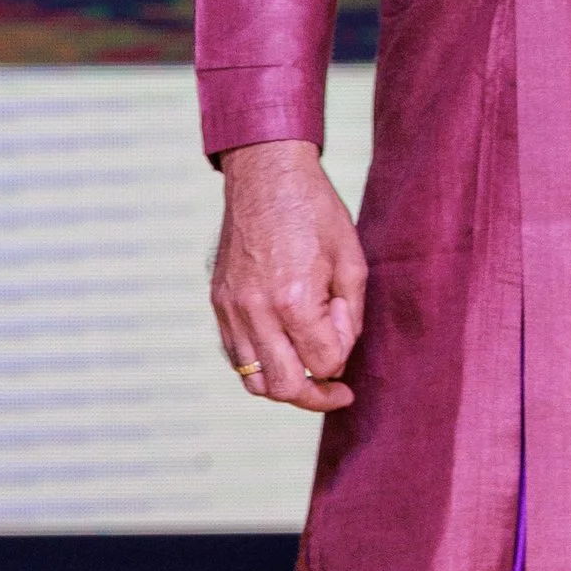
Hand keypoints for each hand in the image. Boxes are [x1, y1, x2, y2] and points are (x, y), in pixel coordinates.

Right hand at [210, 142, 366, 412]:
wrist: (265, 173)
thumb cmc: (314, 211)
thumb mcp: (351, 260)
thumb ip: (349, 316)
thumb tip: (337, 356)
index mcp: (293, 299)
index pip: (323, 364)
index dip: (343, 357)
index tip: (345, 329)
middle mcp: (255, 311)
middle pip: (284, 388)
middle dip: (317, 396)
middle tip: (337, 391)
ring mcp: (231, 309)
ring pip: (254, 382)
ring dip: (285, 386)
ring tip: (308, 376)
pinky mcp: (219, 303)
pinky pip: (236, 358)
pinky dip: (261, 366)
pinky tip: (282, 351)